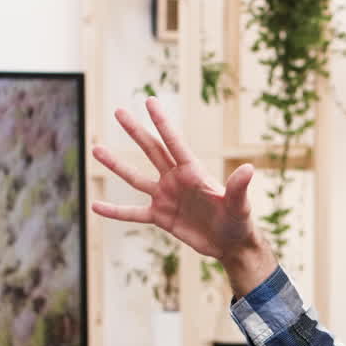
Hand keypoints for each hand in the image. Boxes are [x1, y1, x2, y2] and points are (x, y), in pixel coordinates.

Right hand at [90, 97, 277, 295]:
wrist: (231, 244)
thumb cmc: (239, 221)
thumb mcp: (239, 205)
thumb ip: (238, 187)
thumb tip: (249, 168)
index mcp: (193, 171)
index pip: (174, 142)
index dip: (162, 122)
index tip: (150, 101)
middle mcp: (176, 179)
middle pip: (151, 150)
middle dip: (135, 131)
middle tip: (118, 111)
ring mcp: (165, 197)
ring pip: (135, 178)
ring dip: (116, 164)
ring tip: (96, 149)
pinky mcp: (160, 217)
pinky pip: (133, 213)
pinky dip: (115, 211)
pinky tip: (96, 206)